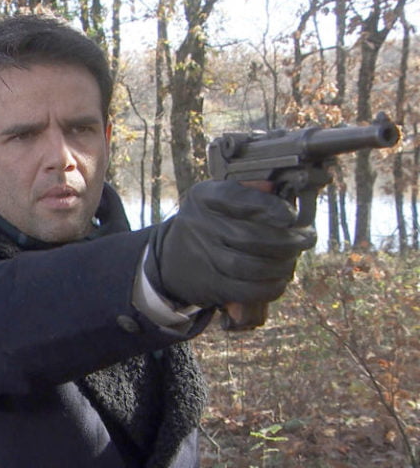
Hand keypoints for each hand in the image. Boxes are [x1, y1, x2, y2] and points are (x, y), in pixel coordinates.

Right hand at [146, 180, 315, 307]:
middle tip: (306, 239)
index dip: (269, 208)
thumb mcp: (217, 199)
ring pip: (251, 266)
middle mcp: (199, 226)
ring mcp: (203, 257)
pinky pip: (246, 290)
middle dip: (287, 241)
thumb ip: (247, 192)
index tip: (292, 216)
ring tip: (293, 259)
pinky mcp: (210, 285)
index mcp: (204, 198)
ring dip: (282, 265)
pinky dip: (270, 287)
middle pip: (251, 237)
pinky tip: (280, 279)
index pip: (237, 199)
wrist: (172, 259)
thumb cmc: (209, 223)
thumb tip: (273, 187)